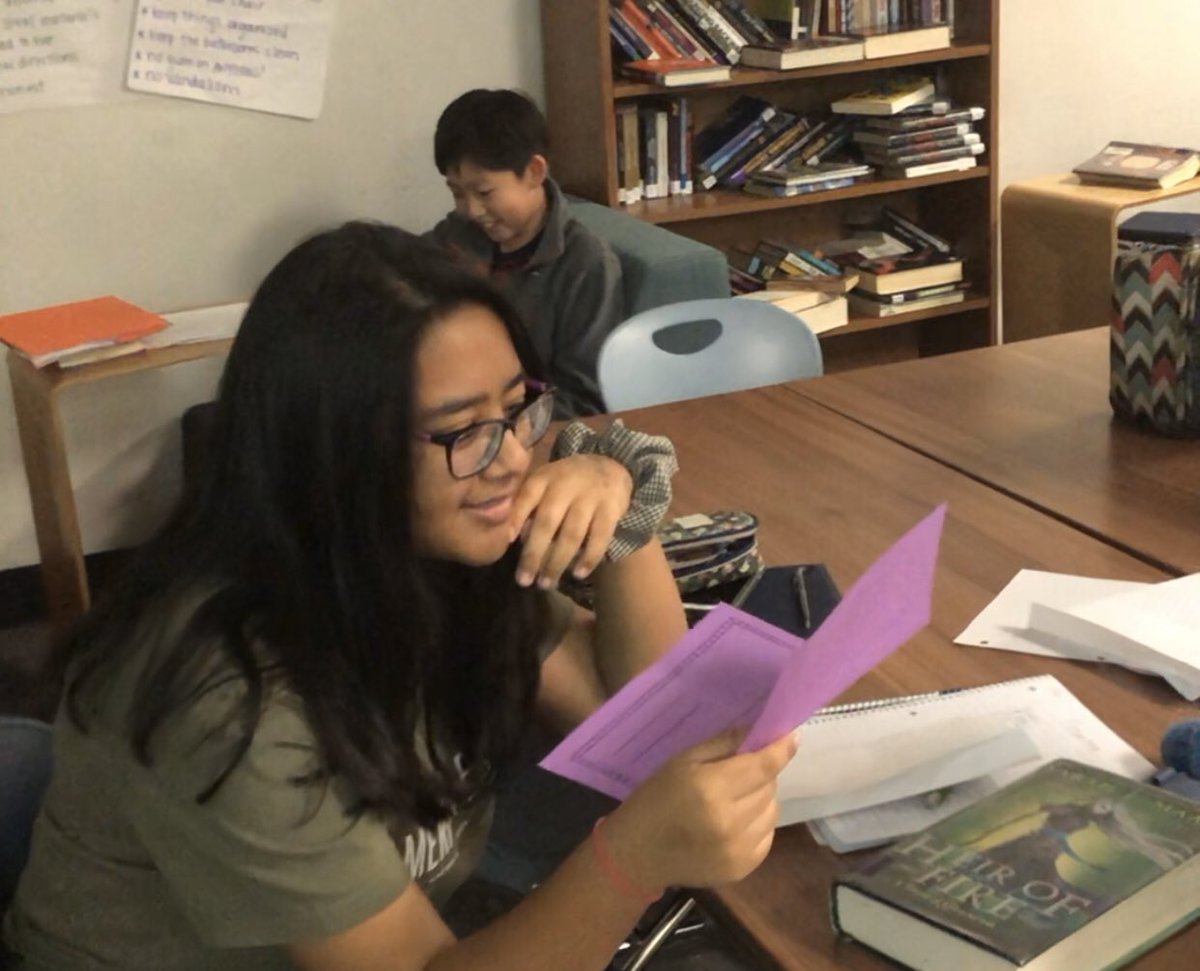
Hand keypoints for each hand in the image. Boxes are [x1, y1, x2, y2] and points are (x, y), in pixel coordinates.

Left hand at [508, 454, 632, 588]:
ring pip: (572, 534)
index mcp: (545, 477)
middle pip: (548, 522)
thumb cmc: (567, 482)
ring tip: (546, 584)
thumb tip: (513, 539)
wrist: (610, 465)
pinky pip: (600, 537)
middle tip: (524, 581)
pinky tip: (578, 574)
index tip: (508, 541)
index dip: (516, 517)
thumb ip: (528, 505)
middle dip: (534, 554)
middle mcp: (566, 485)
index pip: (527, 495)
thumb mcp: (545, 482)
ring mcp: (591, 496)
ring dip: (557, 562)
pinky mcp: (611, 508)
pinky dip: (589, 557)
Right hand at [602, 729, 797, 891]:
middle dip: (762, 773)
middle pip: (769, 787)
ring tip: (738, 797)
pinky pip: (767, 836)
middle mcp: (730, 821)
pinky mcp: (742, 870)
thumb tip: (757, 732)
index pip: (763, 766)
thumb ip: (722, 745)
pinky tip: (736, 820)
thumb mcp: (682, 762)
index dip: (781, 749)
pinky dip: (758, 823)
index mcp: (711, 789)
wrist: (636, 855)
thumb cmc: (655, 799)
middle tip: (743, 770)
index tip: (792, 735)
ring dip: (762, 798)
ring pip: (772, 811)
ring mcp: (738, 850)